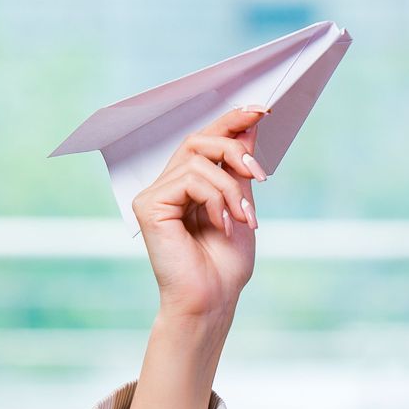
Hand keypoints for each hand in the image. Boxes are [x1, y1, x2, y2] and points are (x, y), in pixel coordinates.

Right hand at [131, 106, 268, 322]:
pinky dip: (215, 200)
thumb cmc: (224, 264)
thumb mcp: (243, 204)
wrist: (212, 299)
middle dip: (235, 150)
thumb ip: (240, 167)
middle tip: (260, 175)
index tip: (261, 109)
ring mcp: (155, 195)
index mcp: (188, 185)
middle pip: (199, 139)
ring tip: (243, 220)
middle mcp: (167, 185)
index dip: (231, 120)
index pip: (205, 139)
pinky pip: (190, 180)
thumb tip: (250, 124)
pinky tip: (222, 225)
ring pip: (199, 161)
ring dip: (231, 189)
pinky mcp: (148, 205)